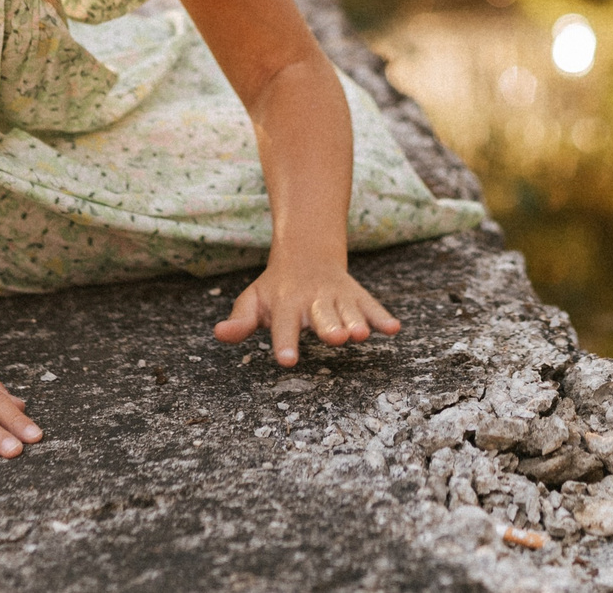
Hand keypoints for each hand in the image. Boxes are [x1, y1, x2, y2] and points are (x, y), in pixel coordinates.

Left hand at [213, 261, 401, 365]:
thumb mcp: (253, 300)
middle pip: (322, 316)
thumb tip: (219, 334)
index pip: (284, 325)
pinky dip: (382, 317)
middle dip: (330, 328)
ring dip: (356, 322)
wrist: (307, 253)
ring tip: (361, 335)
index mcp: (286, 303)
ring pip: (347, 311)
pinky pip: (371, 306)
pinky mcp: (356, 296)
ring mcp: (337, 297)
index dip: (285, 341)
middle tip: (337, 340)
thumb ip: (241, 320)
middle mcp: (313, 300)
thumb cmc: (276, 289)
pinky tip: (393, 329)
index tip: (287, 360)